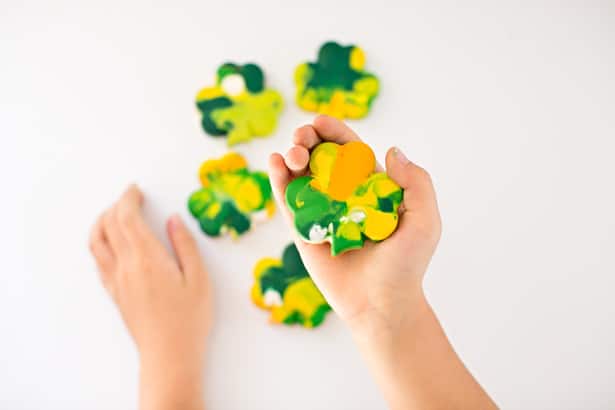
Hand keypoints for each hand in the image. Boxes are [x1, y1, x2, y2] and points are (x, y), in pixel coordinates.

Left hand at [89, 185, 209, 409]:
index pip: (126, 217)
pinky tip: (110, 243)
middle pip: (109, 225)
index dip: (128, 198)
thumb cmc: (189, 318)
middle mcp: (126, 266)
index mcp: (147, 258)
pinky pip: (98, 260)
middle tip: (131, 197)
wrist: (169, 353)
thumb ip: (184, 245)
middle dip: (117, 205)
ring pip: (97, 242)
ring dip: (102, 222)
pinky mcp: (114, 293)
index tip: (135, 189)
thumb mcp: (198, 278)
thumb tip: (174, 220)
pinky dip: (100, 242)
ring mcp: (116, 280)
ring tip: (114, 214)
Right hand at [269, 115, 440, 339]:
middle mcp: (342, 196)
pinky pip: (289, 202)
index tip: (319, 121)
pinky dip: (279, 181)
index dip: (333, 133)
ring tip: (291, 155)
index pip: (349, 151)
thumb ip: (415, 183)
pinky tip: (276, 164)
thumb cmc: (406, 264)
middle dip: (307, 141)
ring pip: (300, 177)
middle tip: (302, 138)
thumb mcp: (424, 221)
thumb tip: (391, 149)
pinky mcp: (303, 231)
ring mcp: (321, 212)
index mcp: (369, 187)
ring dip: (291, 157)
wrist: (382, 303)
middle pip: (319, 159)